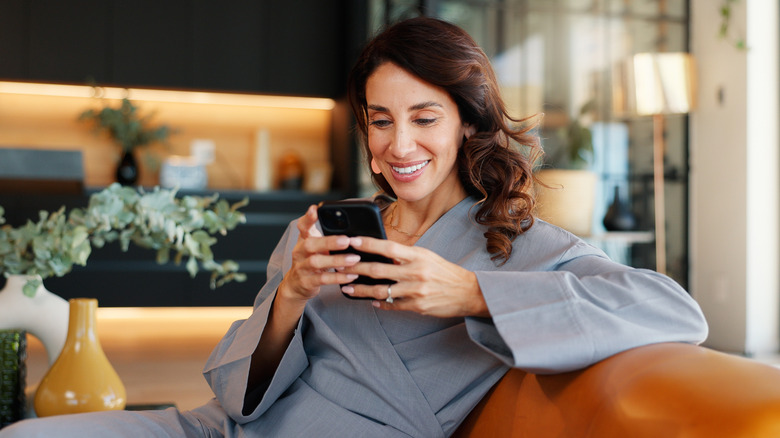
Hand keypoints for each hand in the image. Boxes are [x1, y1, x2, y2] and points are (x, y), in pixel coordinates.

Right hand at [277, 205, 362, 303]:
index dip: (308, 217)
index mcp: (304, 240)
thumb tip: (351, 226)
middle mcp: (300, 252)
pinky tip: (351, 275)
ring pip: (317, 262)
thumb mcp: (316, 246)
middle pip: (310, 244)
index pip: (303, 225)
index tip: (315, 209)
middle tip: (347, 240)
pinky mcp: (307, 282)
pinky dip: (338, 278)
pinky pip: (323, 279)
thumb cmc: (310, 260)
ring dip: (337, 260)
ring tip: (354, 259)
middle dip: (329, 242)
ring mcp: (302, 267)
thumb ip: (327, 235)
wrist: (296, 285)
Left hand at [340, 237, 489, 317]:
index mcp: (417, 255)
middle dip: (355, 268)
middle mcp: (415, 272)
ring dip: (360, 290)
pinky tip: (369, 301)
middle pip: (378, 269)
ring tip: (347, 288)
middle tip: (338, 266)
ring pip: (380, 290)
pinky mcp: (417, 306)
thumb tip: (381, 251)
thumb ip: (405, 255)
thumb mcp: (427, 257)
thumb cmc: (444, 272)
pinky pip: (391, 305)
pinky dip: (379, 303)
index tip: (351, 240)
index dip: (367, 243)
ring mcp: (415, 291)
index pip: (387, 246)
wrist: (468, 292)